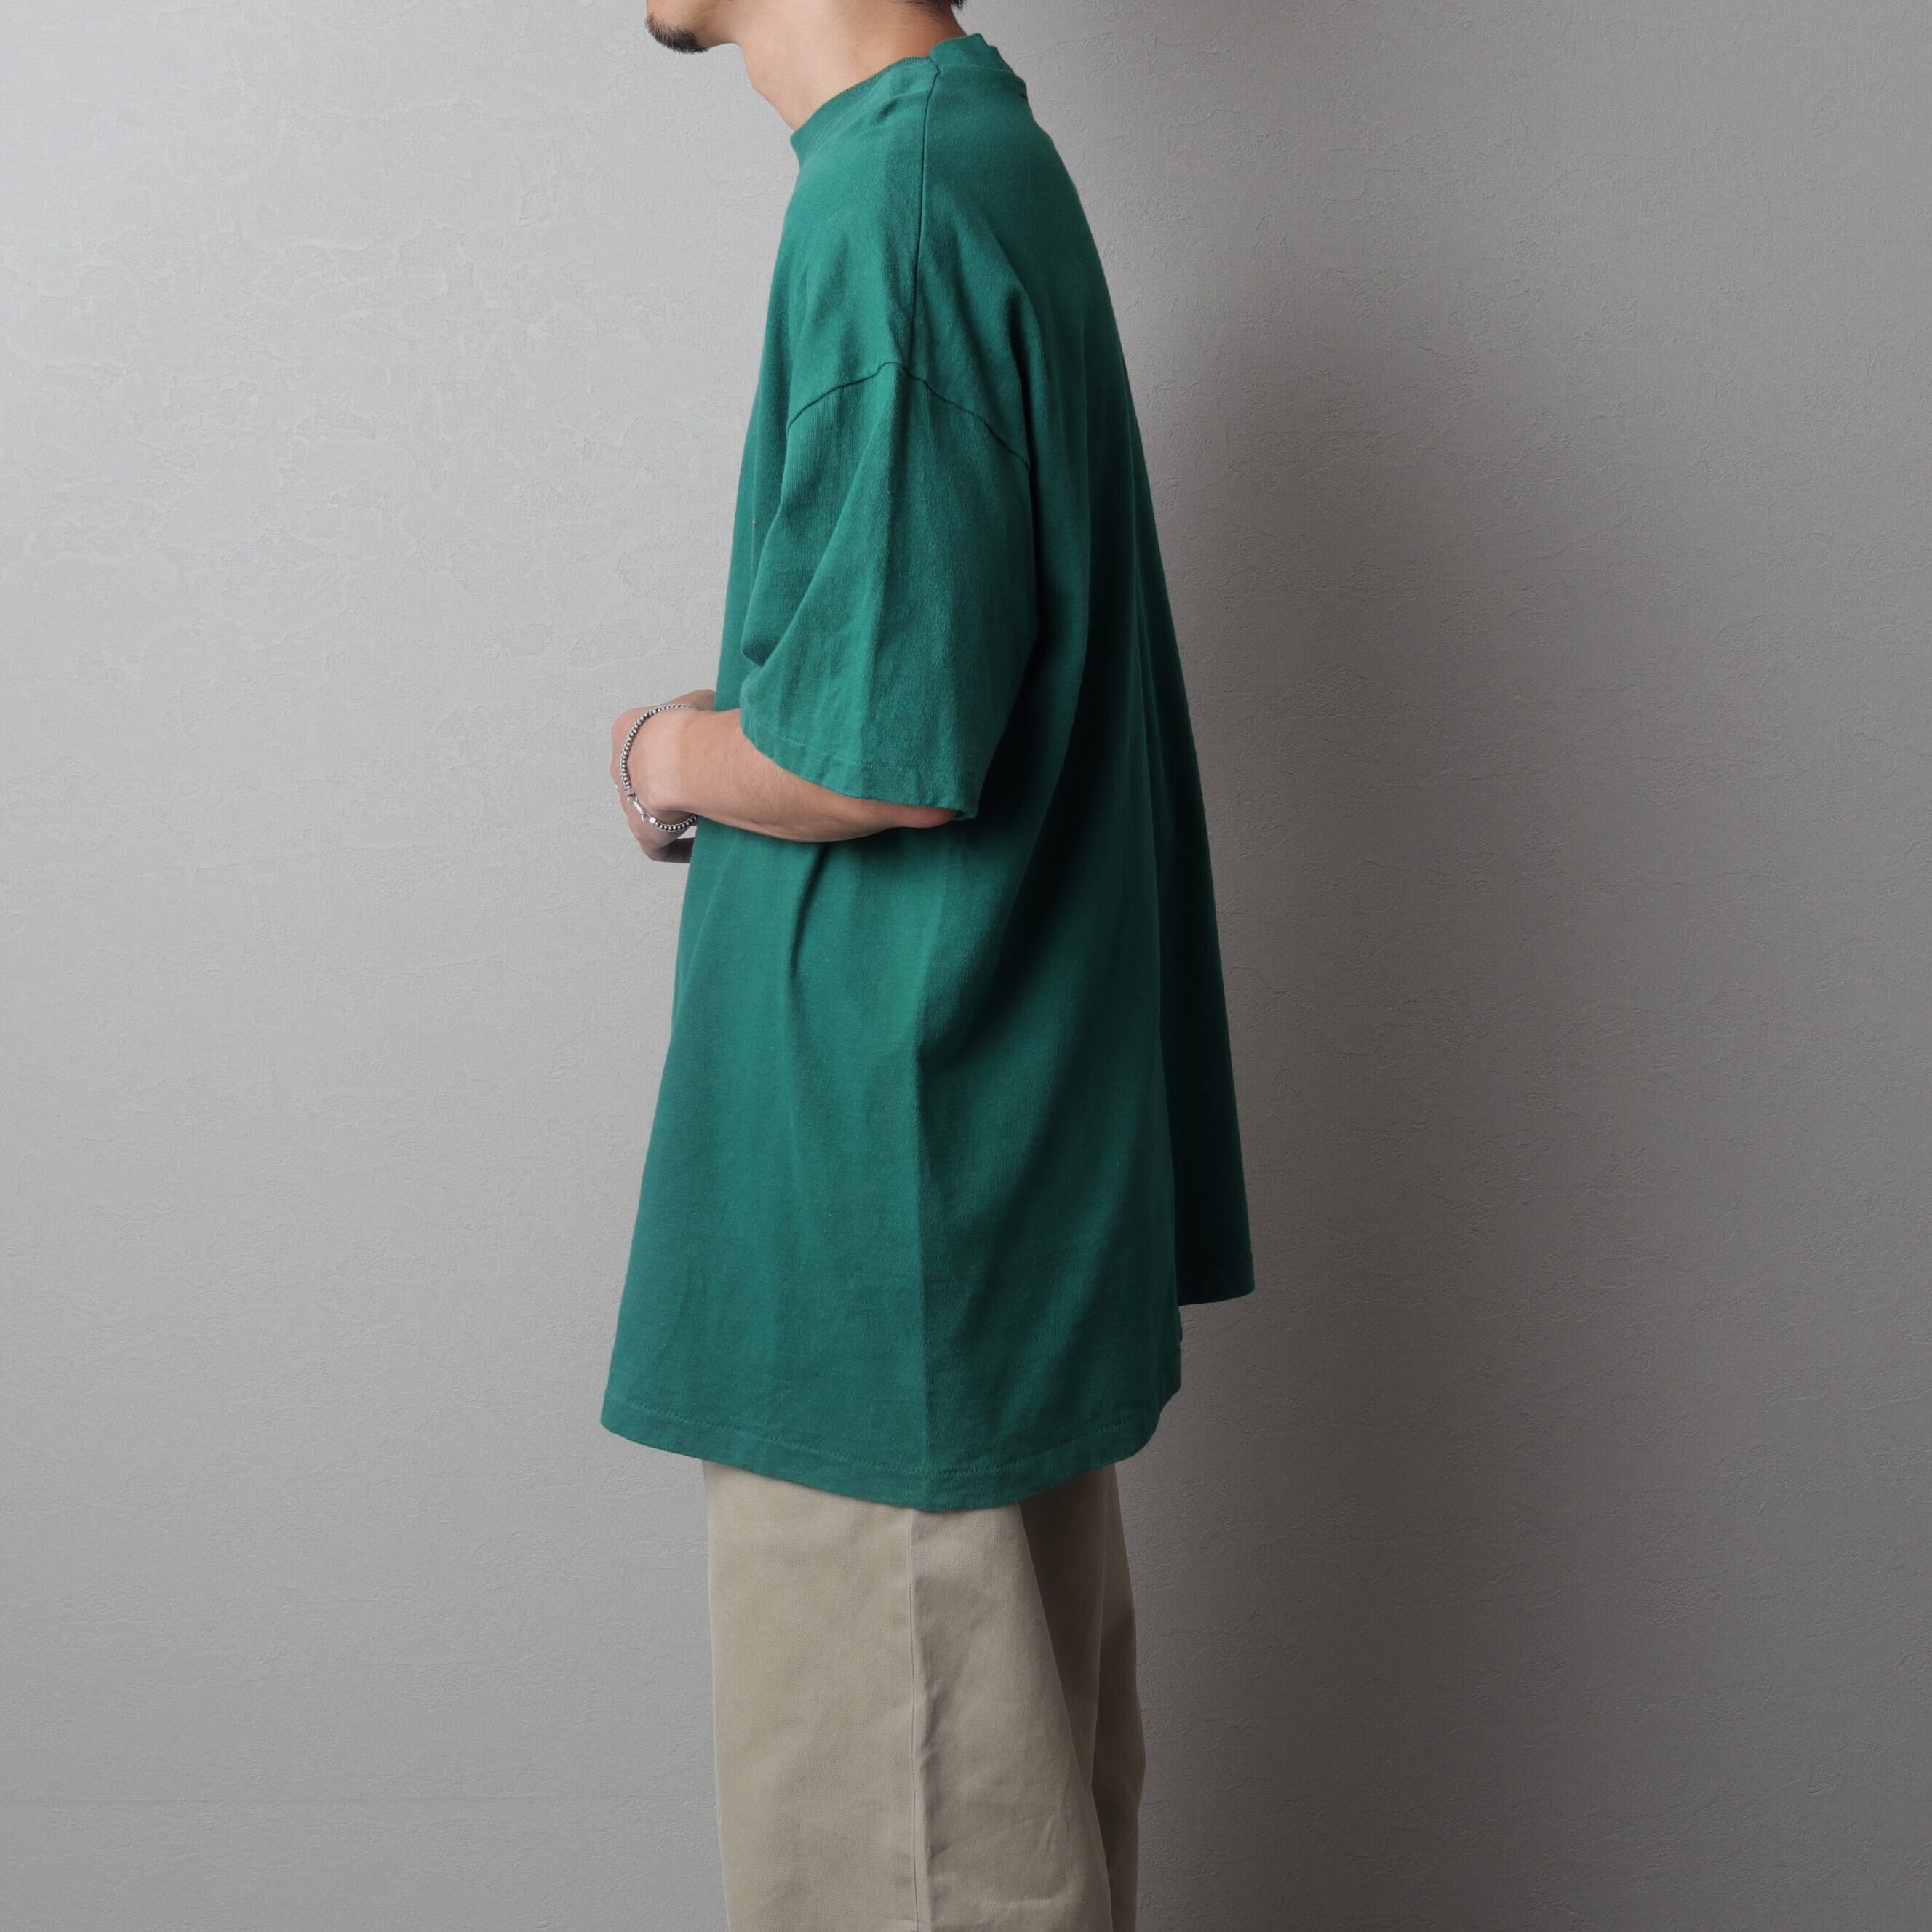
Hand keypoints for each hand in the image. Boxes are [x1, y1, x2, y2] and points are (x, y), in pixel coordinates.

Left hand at [610, 689, 714, 863]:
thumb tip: (716, 712)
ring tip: (707, 812)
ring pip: (651, 809)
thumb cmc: (689, 727)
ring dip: (675, 812)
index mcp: (627, 730)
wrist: (678, 758)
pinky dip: (677, 847)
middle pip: (646, 777)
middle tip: (702, 784)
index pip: (648, 739)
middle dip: (671, 782)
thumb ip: (704, 707)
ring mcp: (628, 802)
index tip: (695, 751)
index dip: (673, 747)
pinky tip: (700, 847)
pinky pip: (658, 846)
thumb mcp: (701, 700)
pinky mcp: (641, 831)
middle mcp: (620, 767)